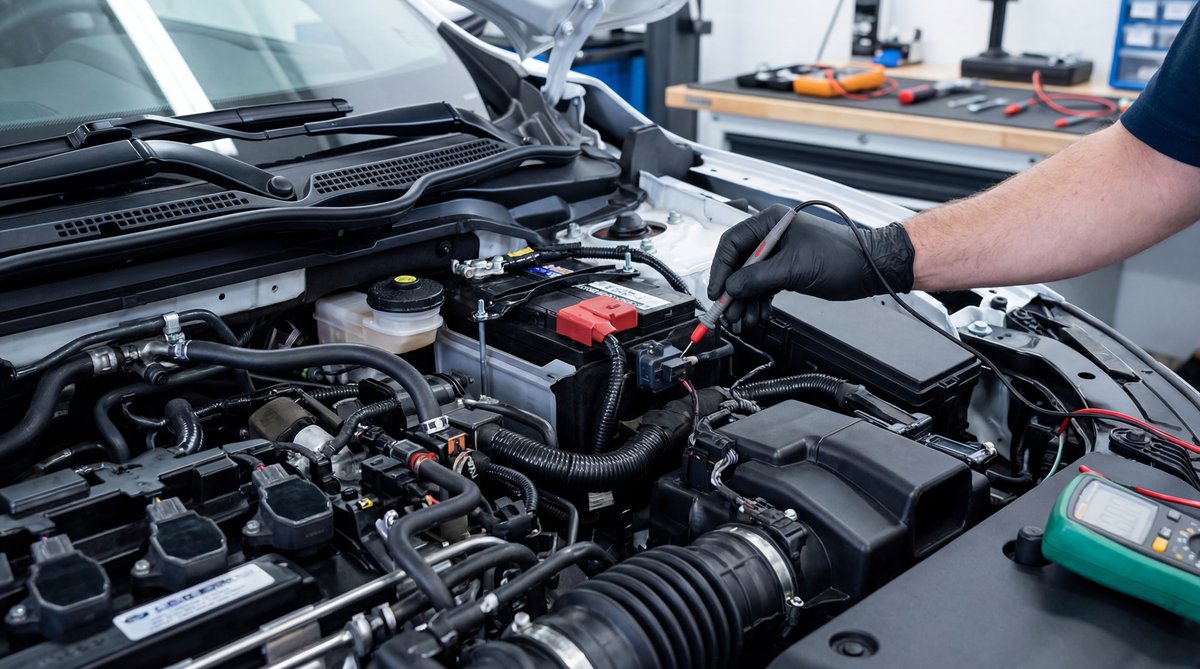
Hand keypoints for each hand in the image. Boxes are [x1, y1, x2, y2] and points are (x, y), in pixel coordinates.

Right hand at [707, 204, 914, 325]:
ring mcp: (778, 254)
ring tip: (745, 319)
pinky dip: (759, 301)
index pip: (732, 243)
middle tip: (729, 313)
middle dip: (733, 291)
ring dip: (745, 301)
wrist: (868, 269)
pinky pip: (763, 286)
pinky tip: (758, 314)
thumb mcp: (794, 268)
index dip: (721, 269)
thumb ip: (758, 278)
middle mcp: (771, 235)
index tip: (717, 291)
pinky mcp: (786, 270)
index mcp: (771, 222)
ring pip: (750, 279)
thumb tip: (732, 288)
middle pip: (739, 264)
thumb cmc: (840, 257)